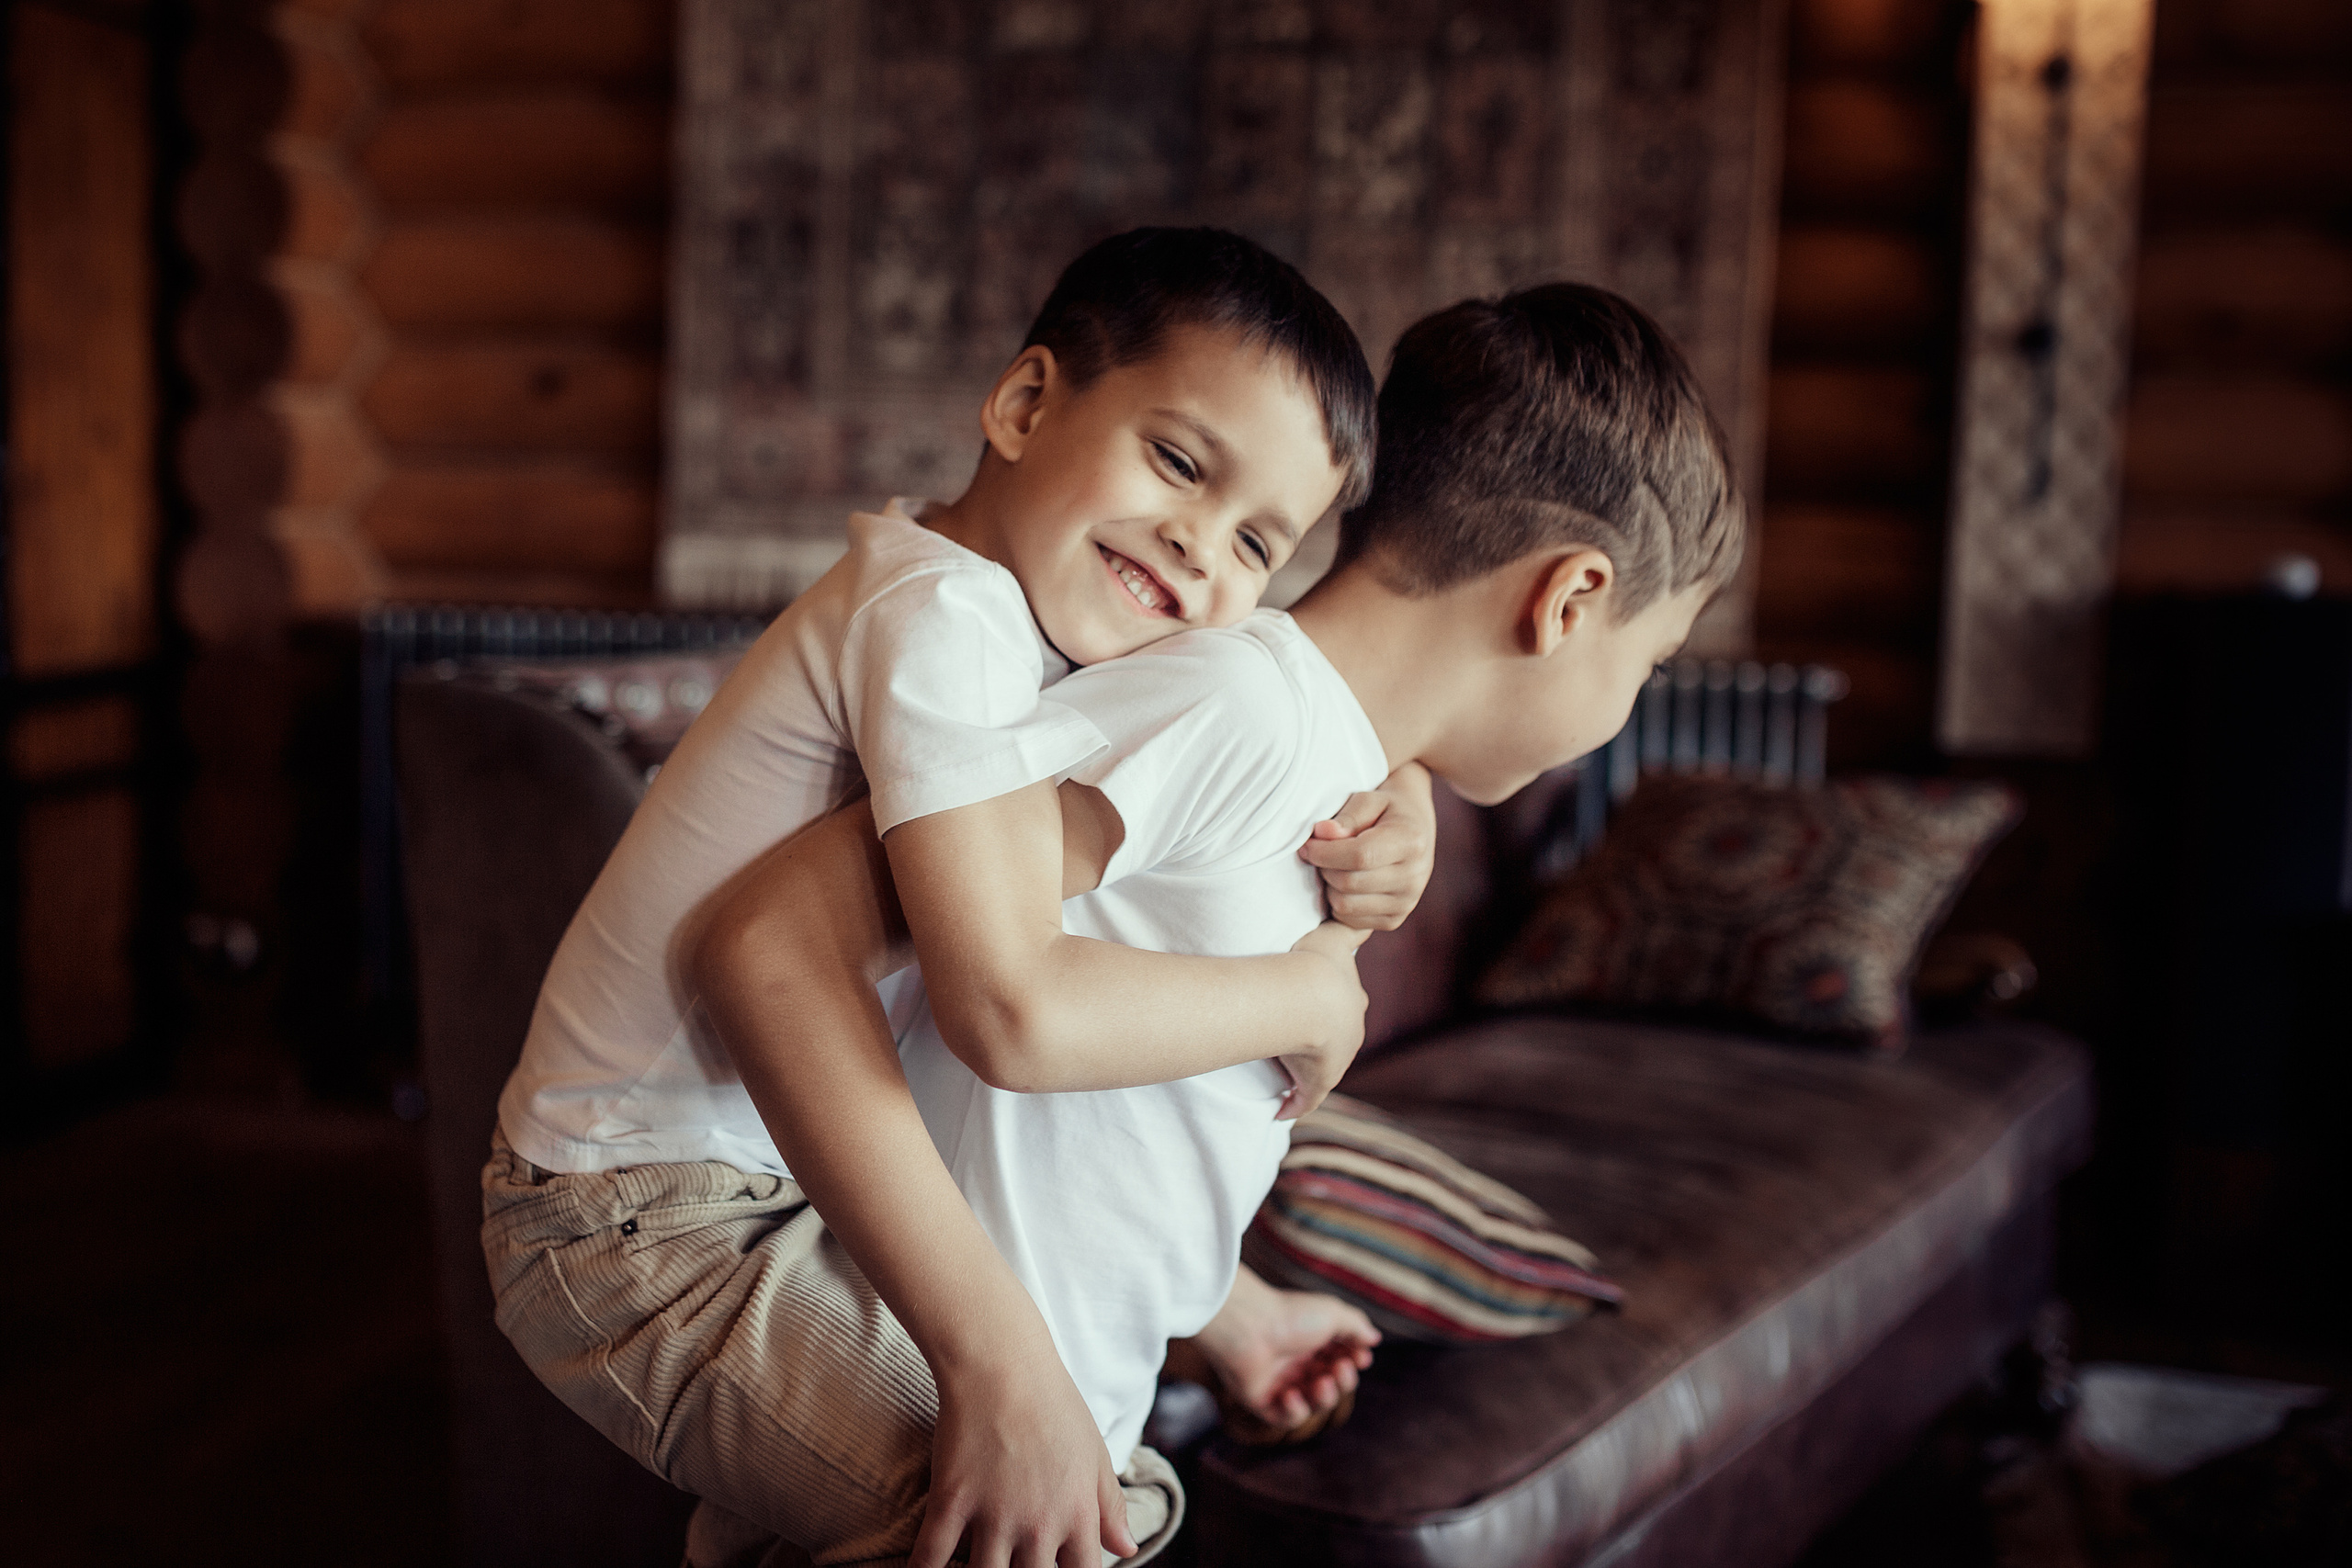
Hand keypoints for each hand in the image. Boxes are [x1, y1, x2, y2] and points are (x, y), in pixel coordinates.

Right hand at [914, 1348, 1133, 1567]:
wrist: (1002, 1364)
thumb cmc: (1054, 1403)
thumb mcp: (1094, 1453)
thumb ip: (1109, 1505)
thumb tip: (1127, 1547)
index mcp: (1078, 1515)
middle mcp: (1038, 1526)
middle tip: (1010, 1562)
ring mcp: (993, 1517)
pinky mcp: (951, 1502)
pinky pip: (931, 1557)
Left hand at [1190, 1266, 1379, 1430]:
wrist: (1248, 1327)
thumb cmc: (1290, 1316)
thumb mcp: (1332, 1314)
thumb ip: (1356, 1326)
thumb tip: (1374, 1339)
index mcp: (1310, 1341)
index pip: (1340, 1360)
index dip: (1354, 1363)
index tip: (1361, 1357)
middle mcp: (1295, 1362)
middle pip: (1331, 1384)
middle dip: (1344, 1381)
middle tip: (1340, 1368)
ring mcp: (1278, 1382)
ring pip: (1313, 1404)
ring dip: (1325, 1398)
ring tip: (1321, 1383)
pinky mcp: (1261, 1401)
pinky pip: (1285, 1418)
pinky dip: (1295, 1411)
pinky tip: (1291, 1395)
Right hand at [1277, 921, 1367, 1119]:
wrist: (1310, 997)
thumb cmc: (1316, 964)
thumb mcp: (1335, 936)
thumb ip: (1353, 928)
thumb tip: (1368, 921)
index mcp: (1353, 1003)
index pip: (1348, 1004)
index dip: (1333, 1003)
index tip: (1314, 1001)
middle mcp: (1351, 1033)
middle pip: (1340, 1036)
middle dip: (1326, 1035)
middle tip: (1297, 1032)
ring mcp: (1337, 1059)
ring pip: (1323, 1065)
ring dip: (1308, 1065)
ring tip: (1284, 1064)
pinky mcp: (1319, 1080)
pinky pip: (1307, 1097)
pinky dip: (1296, 1104)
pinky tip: (1283, 1110)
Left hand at [1299, 761, 1435, 931]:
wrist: (1414, 831)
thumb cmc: (1386, 811)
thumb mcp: (1370, 799)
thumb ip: (1348, 816)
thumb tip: (1322, 832)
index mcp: (1411, 842)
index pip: (1360, 856)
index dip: (1325, 852)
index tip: (1307, 844)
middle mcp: (1414, 877)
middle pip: (1348, 882)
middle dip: (1323, 866)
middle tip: (1318, 852)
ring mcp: (1406, 903)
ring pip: (1345, 905)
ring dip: (1328, 886)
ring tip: (1333, 866)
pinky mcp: (1393, 920)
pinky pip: (1349, 920)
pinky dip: (1337, 902)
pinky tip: (1343, 883)